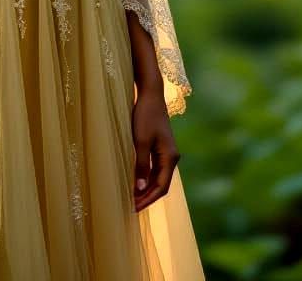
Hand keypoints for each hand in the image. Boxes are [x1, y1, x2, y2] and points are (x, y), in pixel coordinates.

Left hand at [130, 85, 180, 212]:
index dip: (148, 199)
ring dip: (146, 189)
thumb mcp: (141, 141)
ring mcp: (166, 152)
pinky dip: (146, 178)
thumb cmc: (145, 116)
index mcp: (170, 157)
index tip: (133, 208)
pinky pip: (154, 168)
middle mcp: (171, 157)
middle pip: (161, 184)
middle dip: (147, 197)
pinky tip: (135, 181)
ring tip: (131, 198)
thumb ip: (142, 166)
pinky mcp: (160, 147)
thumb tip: (141, 190)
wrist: (150, 94)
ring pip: (158, 177)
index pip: (161, 187)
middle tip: (130, 207)